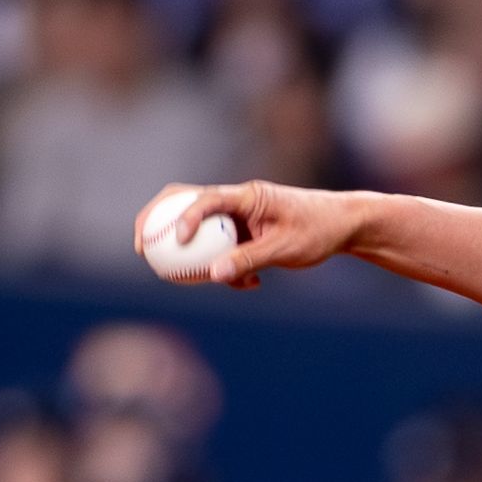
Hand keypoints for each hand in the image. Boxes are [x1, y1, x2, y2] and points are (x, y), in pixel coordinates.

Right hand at [133, 181, 366, 290]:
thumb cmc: (318, 230)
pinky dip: (225, 267)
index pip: (205, 199)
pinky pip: (221, 247)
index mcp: (247, 195)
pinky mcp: (244, 231)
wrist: (342, 225)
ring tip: (178, 278)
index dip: (184, 217)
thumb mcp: (285, 249)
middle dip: (155, 221)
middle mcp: (237, 200)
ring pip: (199, 228)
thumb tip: (212, 275)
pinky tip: (248, 286)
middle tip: (140, 248)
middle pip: (184, 202)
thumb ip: (249, 260)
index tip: (175, 241)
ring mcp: (238, 215)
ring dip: (190, 253)